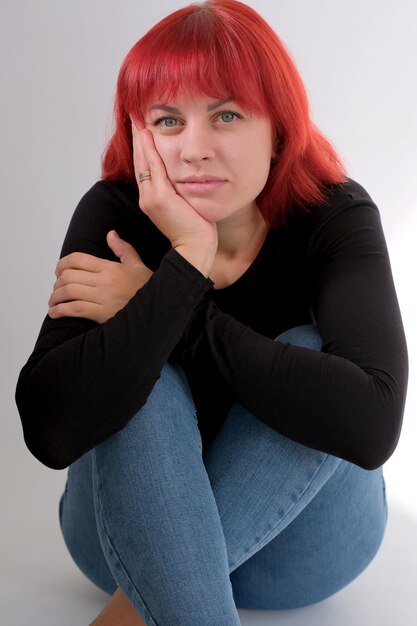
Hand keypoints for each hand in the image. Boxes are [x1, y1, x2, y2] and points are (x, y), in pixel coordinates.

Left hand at [48, 231, 152, 322]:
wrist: (158, 312)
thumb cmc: (147, 290)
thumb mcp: (138, 266)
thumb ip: (123, 250)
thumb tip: (111, 234)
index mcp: (111, 268)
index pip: (77, 259)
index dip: (62, 264)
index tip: (58, 271)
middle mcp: (104, 281)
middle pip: (69, 276)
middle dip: (57, 282)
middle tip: (57, 287)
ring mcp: (102, 298)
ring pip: (68, 292)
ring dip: (55, 296)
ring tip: (54, 301)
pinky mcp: (102, 315)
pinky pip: (74, 309)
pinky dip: (60, 311)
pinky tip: (55, 313)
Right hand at [132, 121, 216, 275]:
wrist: (196, 248)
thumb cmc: (196, 230)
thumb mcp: (186, 206)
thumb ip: (182, 192)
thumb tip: (189, 179)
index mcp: (151, 199)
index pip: (144, 168)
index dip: (141, 148)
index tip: (142, 129)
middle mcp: (146, 197)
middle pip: (139, 161)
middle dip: (137, 138)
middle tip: (135, 116)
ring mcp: (150, 197)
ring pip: (143, 161)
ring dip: (140, 138)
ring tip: (137, 118)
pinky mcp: (160, 197)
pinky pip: (153, 167)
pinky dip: (149, 149)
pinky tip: (147, 133)